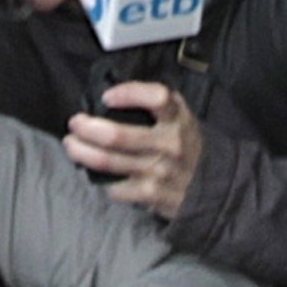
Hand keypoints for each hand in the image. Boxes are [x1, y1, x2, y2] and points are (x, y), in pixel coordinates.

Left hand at [62, 84, 205, 218]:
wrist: (215, 187)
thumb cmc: (187, 145)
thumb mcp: (182, 117)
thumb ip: (157, 103)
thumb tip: (114, 92)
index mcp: (178, 119)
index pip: (156, 98)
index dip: (128, 94)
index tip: (107, 96)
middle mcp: (169, 144)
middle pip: (117, 136)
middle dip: (87, 128)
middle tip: (75, 123)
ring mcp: (158, 171)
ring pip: (108, 162)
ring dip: (82, 152)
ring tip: (71, 144)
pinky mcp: (150, 194)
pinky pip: (114, 187)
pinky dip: (101, 179)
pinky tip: (96, 172)